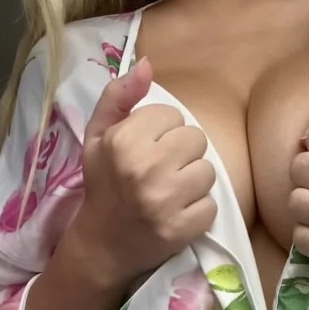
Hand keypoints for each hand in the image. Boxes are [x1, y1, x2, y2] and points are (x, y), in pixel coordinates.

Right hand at [78, 58, 216, 287]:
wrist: (102, 245)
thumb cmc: (103, 187)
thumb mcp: (97, 137)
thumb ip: (119, 97)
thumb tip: (147, 63)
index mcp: (124, 141)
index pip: (172, 116)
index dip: (162, 132)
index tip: (148, 150)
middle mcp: (145, 168)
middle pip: (196, 140)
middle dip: (183, 154)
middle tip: (164, 172)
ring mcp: (164, 201)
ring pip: (208, 172)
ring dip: (194, 182)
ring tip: (172, 192)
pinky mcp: (180, 229)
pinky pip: (210, 206)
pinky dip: (198, 211)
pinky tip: (178, 214)